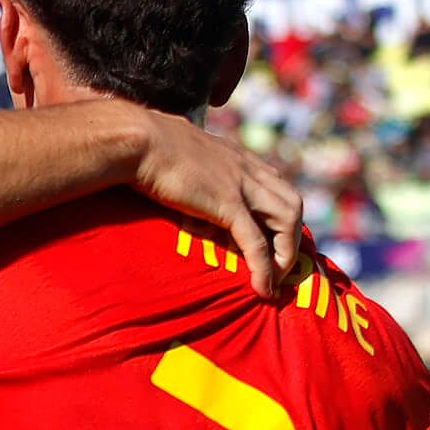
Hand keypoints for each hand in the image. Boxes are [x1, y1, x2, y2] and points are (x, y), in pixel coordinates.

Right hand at [129, 110, 305, 299]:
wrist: (137, 140)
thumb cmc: (144, 144)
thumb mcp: (177, 151)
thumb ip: (188, 163)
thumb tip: (171, 171)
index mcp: (236, 157)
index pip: (275, 184)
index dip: (278, 214)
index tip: (270, 240)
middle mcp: (247, 168)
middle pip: (292, 202)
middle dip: (292, 238)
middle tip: (279, 265)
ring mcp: (241, 186)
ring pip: (287, 220)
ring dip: (286, 254)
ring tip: (274, 280)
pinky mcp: (228, 205)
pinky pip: (257, 242)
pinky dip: (265, 268)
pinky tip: (262, 289)